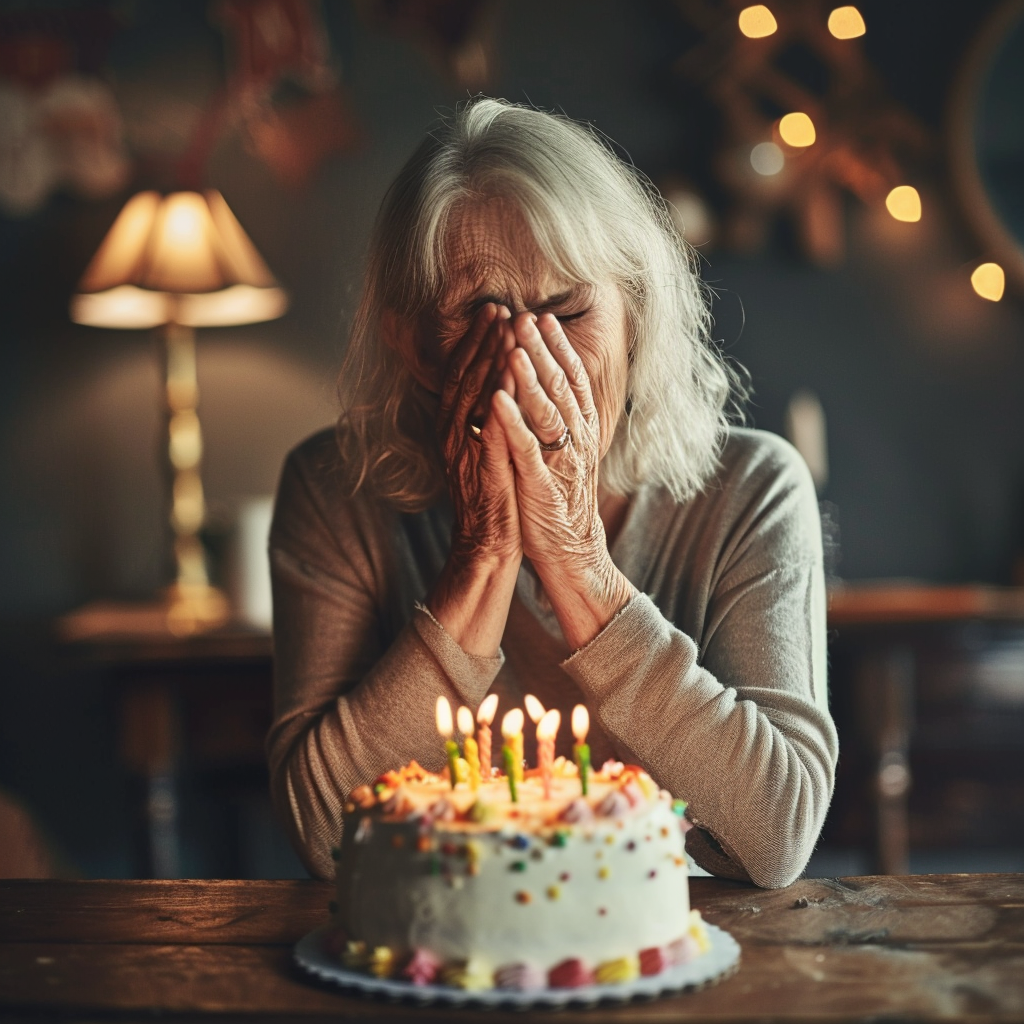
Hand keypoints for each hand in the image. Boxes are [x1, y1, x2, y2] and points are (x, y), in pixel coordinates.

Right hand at [436, 303, 520, 569]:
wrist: (487, 543)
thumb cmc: (491, 495)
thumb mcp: (481, 449)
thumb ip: (482, 418)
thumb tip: (492, 385)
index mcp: (451, 427)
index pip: (461, 373)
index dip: (474, 341)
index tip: (492, 312)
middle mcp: (452, 433)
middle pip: (466, 376)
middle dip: (483, 339)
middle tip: (500, 308)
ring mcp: (466, 449)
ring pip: (476, 395)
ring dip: (491, 358)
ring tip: (509, 327)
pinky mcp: (484, 466)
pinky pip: (492, 425)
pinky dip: (502, 398)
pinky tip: (515, 375)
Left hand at [491, 312, 634, 646]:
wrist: (569, 552)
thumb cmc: (559, 499)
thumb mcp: (564, 454)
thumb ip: (560, 421)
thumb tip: (549, 386)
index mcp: (579, 432)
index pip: (571, 382)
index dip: (558, 350)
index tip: (542, 320)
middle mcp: (574, 441)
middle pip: (559, 387)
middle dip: (540, 350)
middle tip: (524, 317)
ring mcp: (558, 462)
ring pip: (545, 411)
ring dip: (529, 376)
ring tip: (513, 344)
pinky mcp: (540, 485)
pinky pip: (525, 449)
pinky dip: (511, 422)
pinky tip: (496, 398)